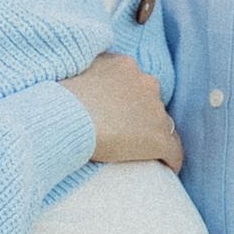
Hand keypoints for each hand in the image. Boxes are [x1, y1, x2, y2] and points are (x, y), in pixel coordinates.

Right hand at [60, 54, 183, 170]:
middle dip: (141, 116)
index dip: (128, 101)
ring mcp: (154, 110)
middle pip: (152, 102)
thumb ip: (90, 72)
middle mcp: (144, 81)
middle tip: (122, 133)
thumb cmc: (58, 100)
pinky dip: (171, 160)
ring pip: (163, 125)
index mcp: (124, 65)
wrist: (63, 120)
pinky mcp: (158, 138)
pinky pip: (174, 152)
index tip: (118, 114)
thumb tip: (86, 83)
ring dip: (152, 135)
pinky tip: (166, 168)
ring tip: (139, 153)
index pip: (136, 84)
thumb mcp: (74, 71)